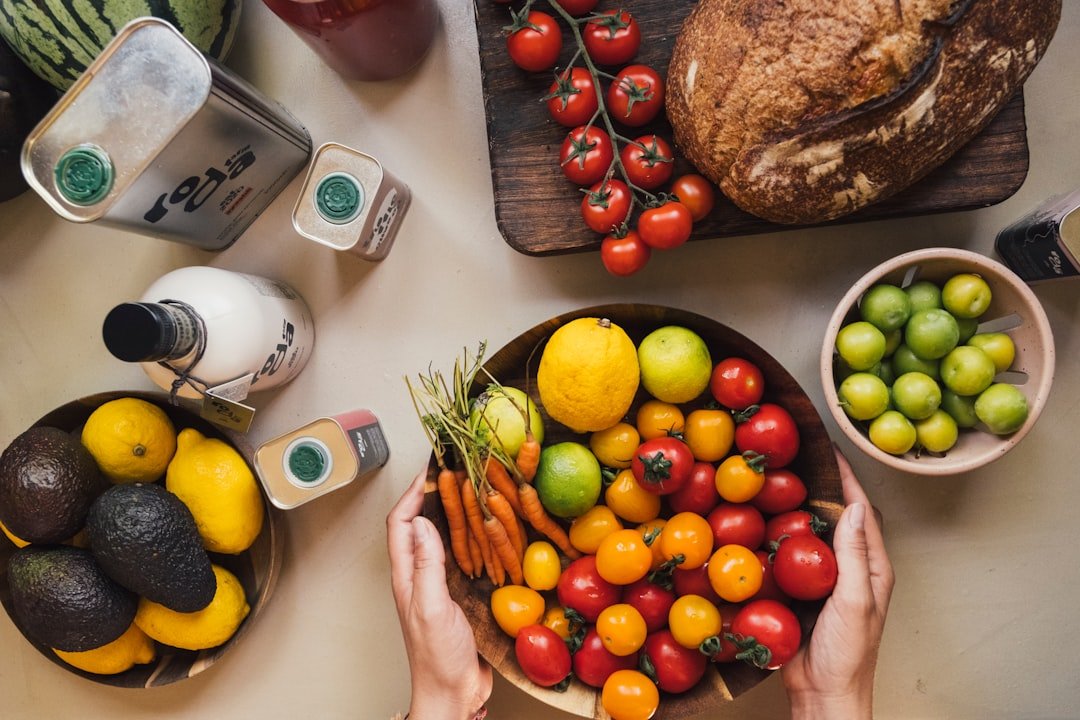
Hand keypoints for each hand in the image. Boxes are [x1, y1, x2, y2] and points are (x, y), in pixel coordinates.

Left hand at [387, 469, 492, 719]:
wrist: (453, 695)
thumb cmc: (437, 659)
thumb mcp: (431, 608)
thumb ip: (426, 566)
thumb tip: (425, 522)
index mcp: (407, 576)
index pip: (401, 524)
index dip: (412, 494)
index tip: (432, 470)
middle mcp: (420, 577)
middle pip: (420, 525)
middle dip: (434, 496)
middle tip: (455, 473)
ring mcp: (439, 586)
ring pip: (443, 539)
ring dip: (455, 515)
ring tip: (473, 493)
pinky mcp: (459, 595)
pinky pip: (463, 558)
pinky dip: (473, 539)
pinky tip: (489, 533)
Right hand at [781, 447, 894, 719]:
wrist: (823, 694)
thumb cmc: (848, 655)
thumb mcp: (855, 601)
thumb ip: (855, 556)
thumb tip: (854, 508)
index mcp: (872, 567)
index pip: (861, 511)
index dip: (847, 478)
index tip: (828, 449)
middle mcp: (848, 567)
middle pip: (834, 516)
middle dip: (819, 484)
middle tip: (795, 457)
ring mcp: (822, 579)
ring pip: (808, 532)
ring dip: (794, 507)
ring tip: (774, 480)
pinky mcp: (798, 591)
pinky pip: (786, 555)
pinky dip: (775, 535)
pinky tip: (758, 523)